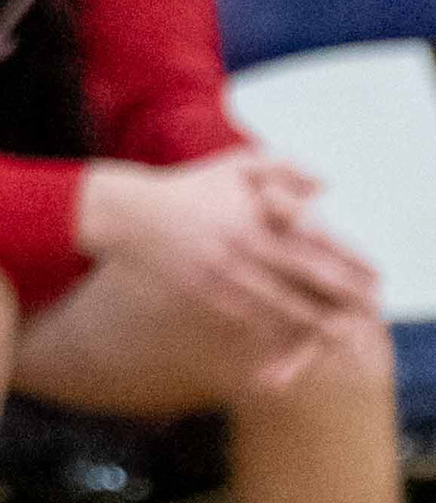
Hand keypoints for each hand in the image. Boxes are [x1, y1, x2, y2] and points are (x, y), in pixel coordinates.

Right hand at [78, 150, 377, 382]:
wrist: (131, 215)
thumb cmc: (188, 189)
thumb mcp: (232, 165)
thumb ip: (282, 166)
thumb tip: (326, 186)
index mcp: (257, 214)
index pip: (314, 241)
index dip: (347, 261)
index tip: (371, 276)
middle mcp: (243, 245)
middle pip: (305, 276)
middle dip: (339, 296)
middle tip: (366, 312)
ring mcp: (224, 272)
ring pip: (279, 304)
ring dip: (311, 322)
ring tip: (337, 335)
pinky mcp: (206, 293)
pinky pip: (248, 316)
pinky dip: (274, 328)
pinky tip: (292, 337)